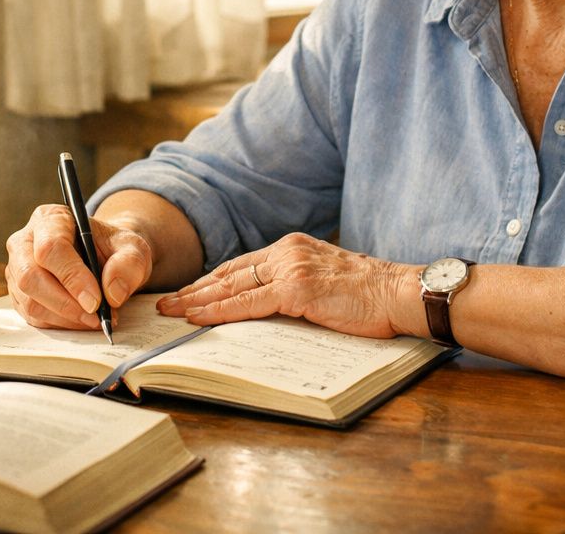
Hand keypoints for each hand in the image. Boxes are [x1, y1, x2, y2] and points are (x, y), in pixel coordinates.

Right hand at [4, 204, 153, 329]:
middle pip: (30, 277)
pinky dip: (60, 324)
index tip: (95, 300)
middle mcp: (25, 241)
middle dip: (65, 303)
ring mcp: (17, 269)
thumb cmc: (113, 249)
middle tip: (95, 316)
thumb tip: (112, 293)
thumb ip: (129, 263)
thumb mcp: (132, 248)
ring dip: (65, 317)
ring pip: (30, 302)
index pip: (50, 248)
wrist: (104, 258)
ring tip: (95, 319)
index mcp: (50, 219)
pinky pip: (33, 317)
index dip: (71, 276)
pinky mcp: (19, 295)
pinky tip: (82, 320)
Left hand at [156, 233, 413, 339]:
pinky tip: (197, 317)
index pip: (241, 266)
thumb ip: (295, 287)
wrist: (399, 293)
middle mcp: (287, 252)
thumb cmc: (370, 295)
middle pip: (229, 273)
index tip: (188, 292)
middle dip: (194, 290)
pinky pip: (248, 303)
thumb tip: (268, 307)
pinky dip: (218, 311)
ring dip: (196, 301)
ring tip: (170, 311)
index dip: (211, 281)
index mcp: (293, 247)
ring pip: (232, 287)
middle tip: (164, 303)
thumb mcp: (325, 282)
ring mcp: (290, 268)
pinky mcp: (296, 290)